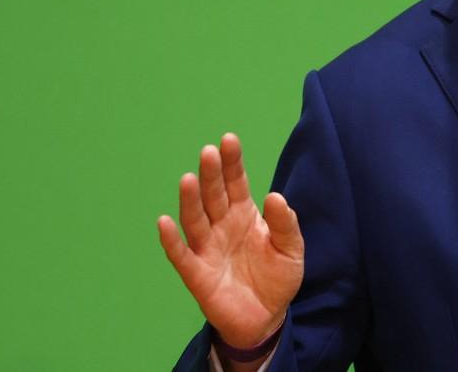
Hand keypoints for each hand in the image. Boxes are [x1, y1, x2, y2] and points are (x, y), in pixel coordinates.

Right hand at [157, 133, 304, 348]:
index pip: (236, 182)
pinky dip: (171, 240)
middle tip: (208, 152)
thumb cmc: (277, 277)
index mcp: (243, 214)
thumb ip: (285, 224)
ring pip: (195, 220)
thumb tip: (274, 196)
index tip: (228, 139)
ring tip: (188, 178)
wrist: (267, 317)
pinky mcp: (197, 274)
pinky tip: (165, 222)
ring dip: (190, 200)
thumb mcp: (291, 249)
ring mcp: (207, 248)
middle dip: (210, 174)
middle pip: (213, 196)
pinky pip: (181, 254)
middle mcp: (221, 226)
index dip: (232, 162)